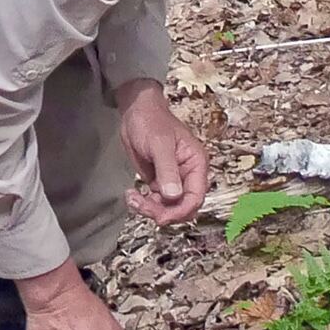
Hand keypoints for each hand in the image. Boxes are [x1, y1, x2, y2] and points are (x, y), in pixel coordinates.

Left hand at [114, 79, 207, 223]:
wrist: (136, 112)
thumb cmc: (151, 122)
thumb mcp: (159, 144)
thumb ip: (167, 170)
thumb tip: (174, 196)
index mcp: (196, 164)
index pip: (196, 197)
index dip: (180, 211)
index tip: (161, 217)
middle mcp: (188, 174)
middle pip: (183, 207)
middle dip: (163, 212)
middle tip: (142, 206)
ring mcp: (174, 180)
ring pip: (169, 208)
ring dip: (151, 209)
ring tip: (133, 199)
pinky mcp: (160, 182)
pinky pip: (157, 202)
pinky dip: (145, 204)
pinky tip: (132, 196)